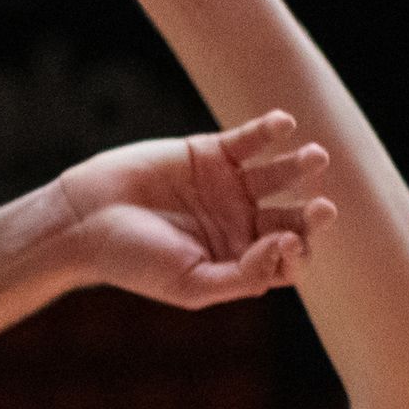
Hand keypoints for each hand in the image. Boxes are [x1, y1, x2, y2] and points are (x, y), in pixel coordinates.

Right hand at [53, 110, 336, 308]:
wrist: (85, 220)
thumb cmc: (135, 261)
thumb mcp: (192, 284)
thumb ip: (243, 276)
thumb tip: (285, 247)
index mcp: (240, 260)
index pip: (287, 257)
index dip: (299, 251)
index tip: (289, 242)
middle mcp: (241, 223)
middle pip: (290, 216)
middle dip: (311, 213)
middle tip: (324, 207)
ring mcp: (227, 187)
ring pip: (277, 176)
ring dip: (298, 166)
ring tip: (315, 157)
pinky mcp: (208, 152)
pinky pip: (247, 141)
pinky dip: (267, 131)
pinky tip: (283, 124)